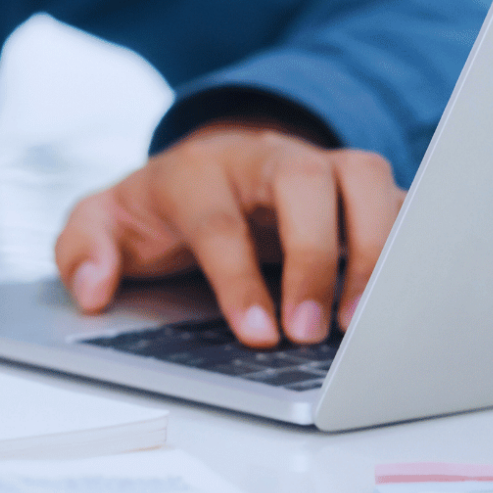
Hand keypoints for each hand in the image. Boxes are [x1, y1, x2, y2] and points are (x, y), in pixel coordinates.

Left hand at [55, 122, 404, 347]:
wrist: (204, 168)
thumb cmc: (159, 210)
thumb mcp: (102, 222)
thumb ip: (83, 249)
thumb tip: (92, 290)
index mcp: (198, 172)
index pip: (220, 221)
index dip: (239, 280)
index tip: (258, 334)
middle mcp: (266, 158)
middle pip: (305, 182)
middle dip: (314, 257)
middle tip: (311, 333)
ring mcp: (319, 166)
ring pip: (365, 180)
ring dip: (374, 249)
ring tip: (365, 322)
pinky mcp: (359, 189)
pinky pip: (400, 203)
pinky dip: (409, 247)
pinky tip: (402, 301)